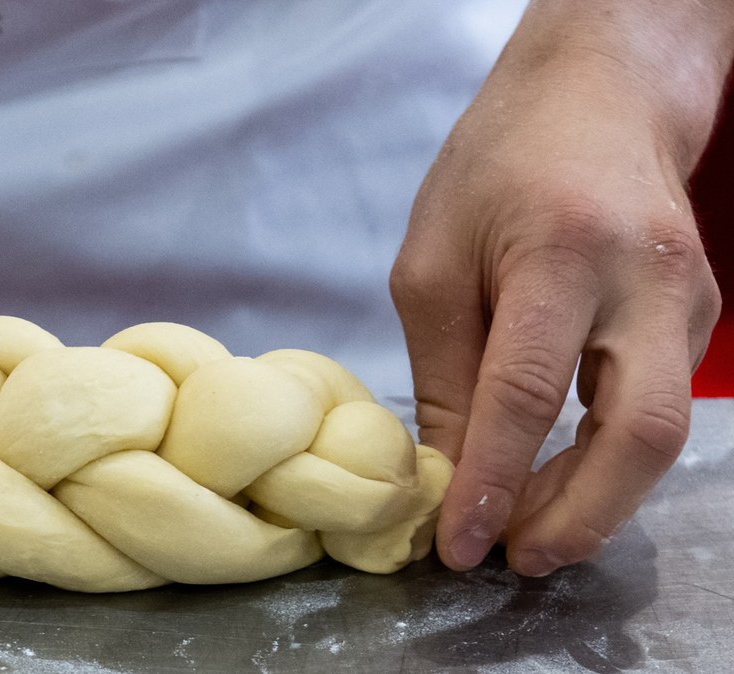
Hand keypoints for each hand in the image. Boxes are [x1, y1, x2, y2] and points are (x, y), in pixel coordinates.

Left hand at [390, 0, 732, 575]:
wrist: (600, 98)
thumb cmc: (498, 167)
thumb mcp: (434, 259)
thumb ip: (443, 369)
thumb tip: (448, 470)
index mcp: (562, 253)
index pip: (528, 392)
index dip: (493, 480)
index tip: (460, 545)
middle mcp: (646, 281)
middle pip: (639, 432)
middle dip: (578, 516)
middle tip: (517, 558)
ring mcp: (688, 301)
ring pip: (663, 433)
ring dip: (596, 499)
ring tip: (527, 532)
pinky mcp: (700, 317)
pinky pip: (659, 405)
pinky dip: (609, 457)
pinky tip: (557, 475)